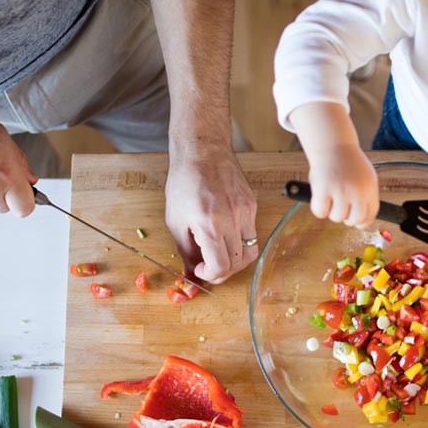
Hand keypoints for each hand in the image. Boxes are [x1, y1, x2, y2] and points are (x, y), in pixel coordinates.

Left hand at [164, 148, 257, 284]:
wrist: (202, 151)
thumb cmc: (184, 182)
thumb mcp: (175, 220)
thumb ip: (185, 250)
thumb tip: (191, 272)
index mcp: (210, 225)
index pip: (221, 267)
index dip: (210, 276)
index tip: (201, 270)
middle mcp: (232, 220)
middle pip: (237, 264)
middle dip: (222, 272)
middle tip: (209, 268)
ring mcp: (246, 212)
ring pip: (250, 252)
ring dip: (235, 261)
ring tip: (220, 255)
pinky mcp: (252, 205)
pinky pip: (252, 234)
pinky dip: (240, 243)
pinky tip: (226, 236)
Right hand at [306, 145, 379, 226]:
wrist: (332, 144)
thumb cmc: (347, 161)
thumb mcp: (365, 177)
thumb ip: (364, 196)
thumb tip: (361, 221)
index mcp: (370, 188)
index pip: (370, 215)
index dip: (362, 222)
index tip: (356, 222)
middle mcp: (357, 191)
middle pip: (354, 220)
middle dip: (346, 218)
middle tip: (340, 208)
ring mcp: (341, 191)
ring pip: (336, 217)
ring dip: (331, 211)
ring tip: (330, 196)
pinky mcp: (324, 190)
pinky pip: (320, 212)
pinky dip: (318, 208)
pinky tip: (320, 197)